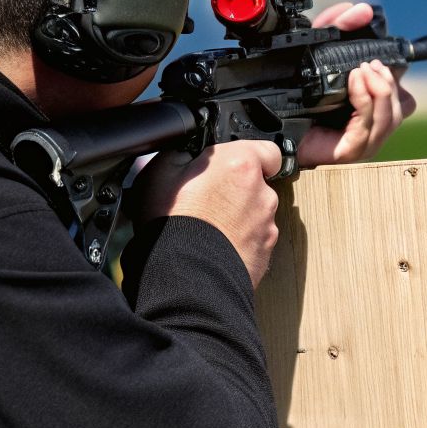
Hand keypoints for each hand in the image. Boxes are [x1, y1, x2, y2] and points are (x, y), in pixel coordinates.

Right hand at [131, 139, 282, 286]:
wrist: (184, 277)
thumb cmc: (172, 224)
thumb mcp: (159, 173)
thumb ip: (182, 154)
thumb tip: (187, 153)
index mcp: (241, 165)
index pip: (267, 150)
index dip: (248, 155)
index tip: (231, 164)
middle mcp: (262, 194)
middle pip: (257, 184)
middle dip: (236, 189)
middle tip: (206, 199)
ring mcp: (267, 226)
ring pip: (255, 214)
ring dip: (237, 217)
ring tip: (207, 227)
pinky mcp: (265, 254)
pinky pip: (253, 240)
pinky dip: (239, 241)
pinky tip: (214, 246)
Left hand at [296, 2, 417, 167]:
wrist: (268, 119)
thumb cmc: (295, 90)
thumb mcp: (318, 49)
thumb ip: (338, 26)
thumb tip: (362, 10)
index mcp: (370, 107)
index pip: (403, 95)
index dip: (397, 76)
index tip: (378, 59)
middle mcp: (371, 125)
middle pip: (403, 106)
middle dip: (390, 81)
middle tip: (369, 63)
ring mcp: (363, 141)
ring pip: (391, 117)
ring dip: (381, 90)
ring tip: (361, 71)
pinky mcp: (350, 150)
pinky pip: (368, 127)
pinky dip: (366, 101)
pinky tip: (355, 83)